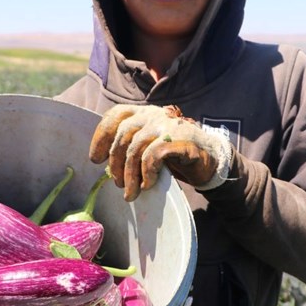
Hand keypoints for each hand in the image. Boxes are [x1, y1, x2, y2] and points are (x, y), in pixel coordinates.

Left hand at [89, 104, 232, 200]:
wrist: (209, 160)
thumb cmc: (175, 156)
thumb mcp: (149, 146)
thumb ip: (131, 146)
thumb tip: (105, 163)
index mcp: (144, 113)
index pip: (116, 115)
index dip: (101, 135)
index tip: (96, 158)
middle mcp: (154, 115)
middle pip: (123, 134)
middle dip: (116, 162)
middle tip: (118, 183)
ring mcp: (168, 125)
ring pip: (136, 147)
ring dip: (130, 174)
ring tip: (131, 192)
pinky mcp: (180, 141)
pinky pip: (153, 155)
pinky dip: (147, 172)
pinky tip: (148, 185)